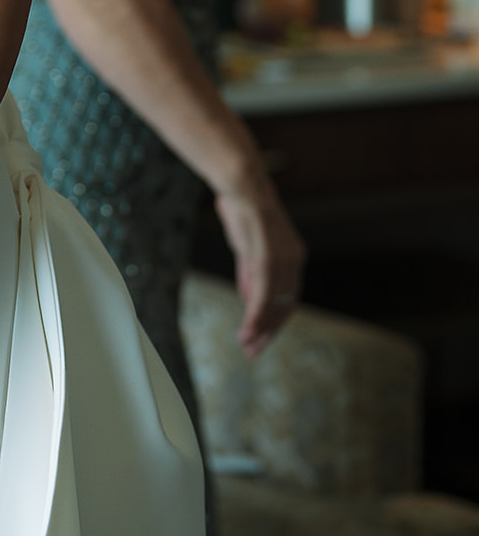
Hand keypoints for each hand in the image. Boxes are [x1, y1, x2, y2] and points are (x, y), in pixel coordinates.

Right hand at [214, 174, 304, 357]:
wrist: (240, 184)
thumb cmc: (243, 210)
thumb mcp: (248, 247)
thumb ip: (251, 273)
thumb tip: (249, 299)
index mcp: (293, 257)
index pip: (287, 298)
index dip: (274, 322)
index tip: (259, 339)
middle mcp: (294, 260)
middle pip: (285, 306)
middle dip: (268, 332)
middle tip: (252, 351)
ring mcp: (283, 259)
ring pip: (275, 303)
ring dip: (260, 328)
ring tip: (246, 344)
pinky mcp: (268, 256)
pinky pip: (264, 292)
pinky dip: (256, 314)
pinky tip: (248, 327)